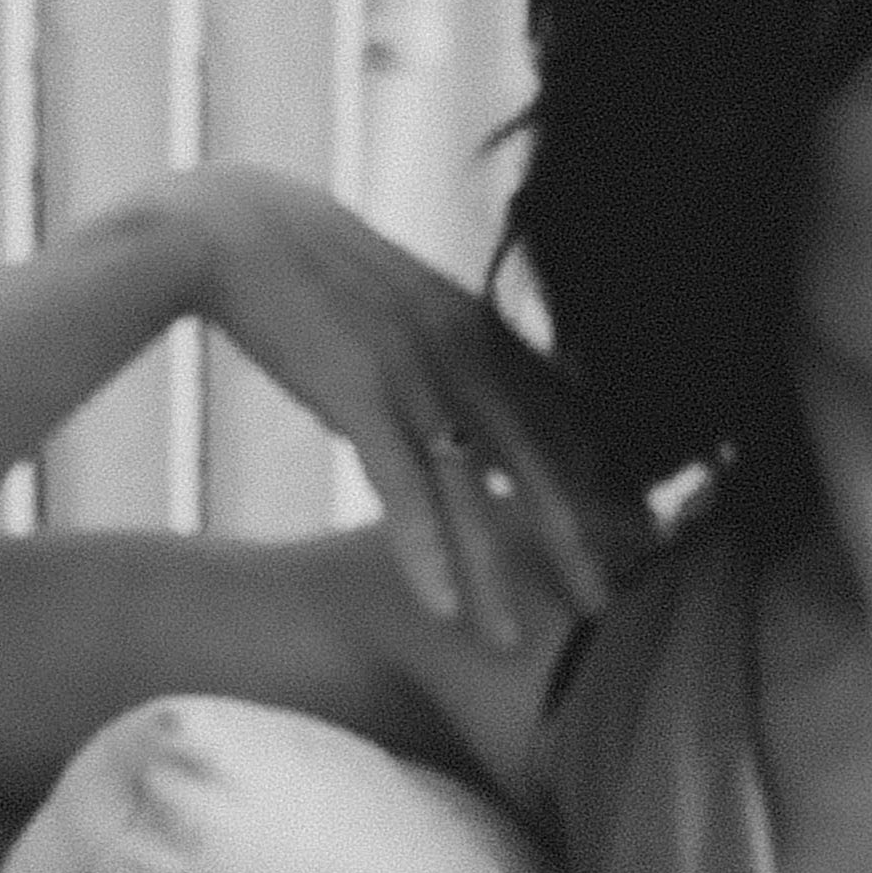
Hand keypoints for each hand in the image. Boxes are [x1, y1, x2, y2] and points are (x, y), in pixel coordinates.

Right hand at [163, 165, 651, 650]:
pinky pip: (401, 487)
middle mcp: (465, 352)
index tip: (645, 541)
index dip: (609, 483)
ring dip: (493, 576)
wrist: (226, 227)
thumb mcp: (412, 310)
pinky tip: (442, 609)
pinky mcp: (356, 393)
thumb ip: (463, 361)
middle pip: (541, 464)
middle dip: (578, 542)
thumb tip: (494, 425)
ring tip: (511, 645)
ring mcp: (414, 373)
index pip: (570, 419)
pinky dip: (425, 550)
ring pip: (472, 493)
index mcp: (484, 331)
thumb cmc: (319, 277)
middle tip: (607, 610)